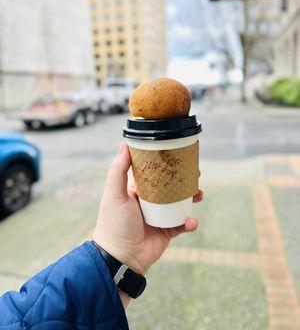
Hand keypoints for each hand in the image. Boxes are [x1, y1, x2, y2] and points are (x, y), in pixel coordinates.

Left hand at [93, 143, 202, 274]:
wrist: (120, 258)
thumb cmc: (114, 224)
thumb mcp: (115, 194)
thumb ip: (118, 171)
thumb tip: (124, 145)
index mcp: (136, 190)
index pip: (153, 172)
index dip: (165, 164)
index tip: (177, 155)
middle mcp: (149, 201)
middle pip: (171, 186)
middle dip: (184, 179)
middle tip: (195, 174)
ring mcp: (159, 216)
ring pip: (180, 203)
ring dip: (191, 198)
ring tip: (198, 194)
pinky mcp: (167, 231)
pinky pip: (182, 224)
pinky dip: (189, 222)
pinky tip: (191, 221)